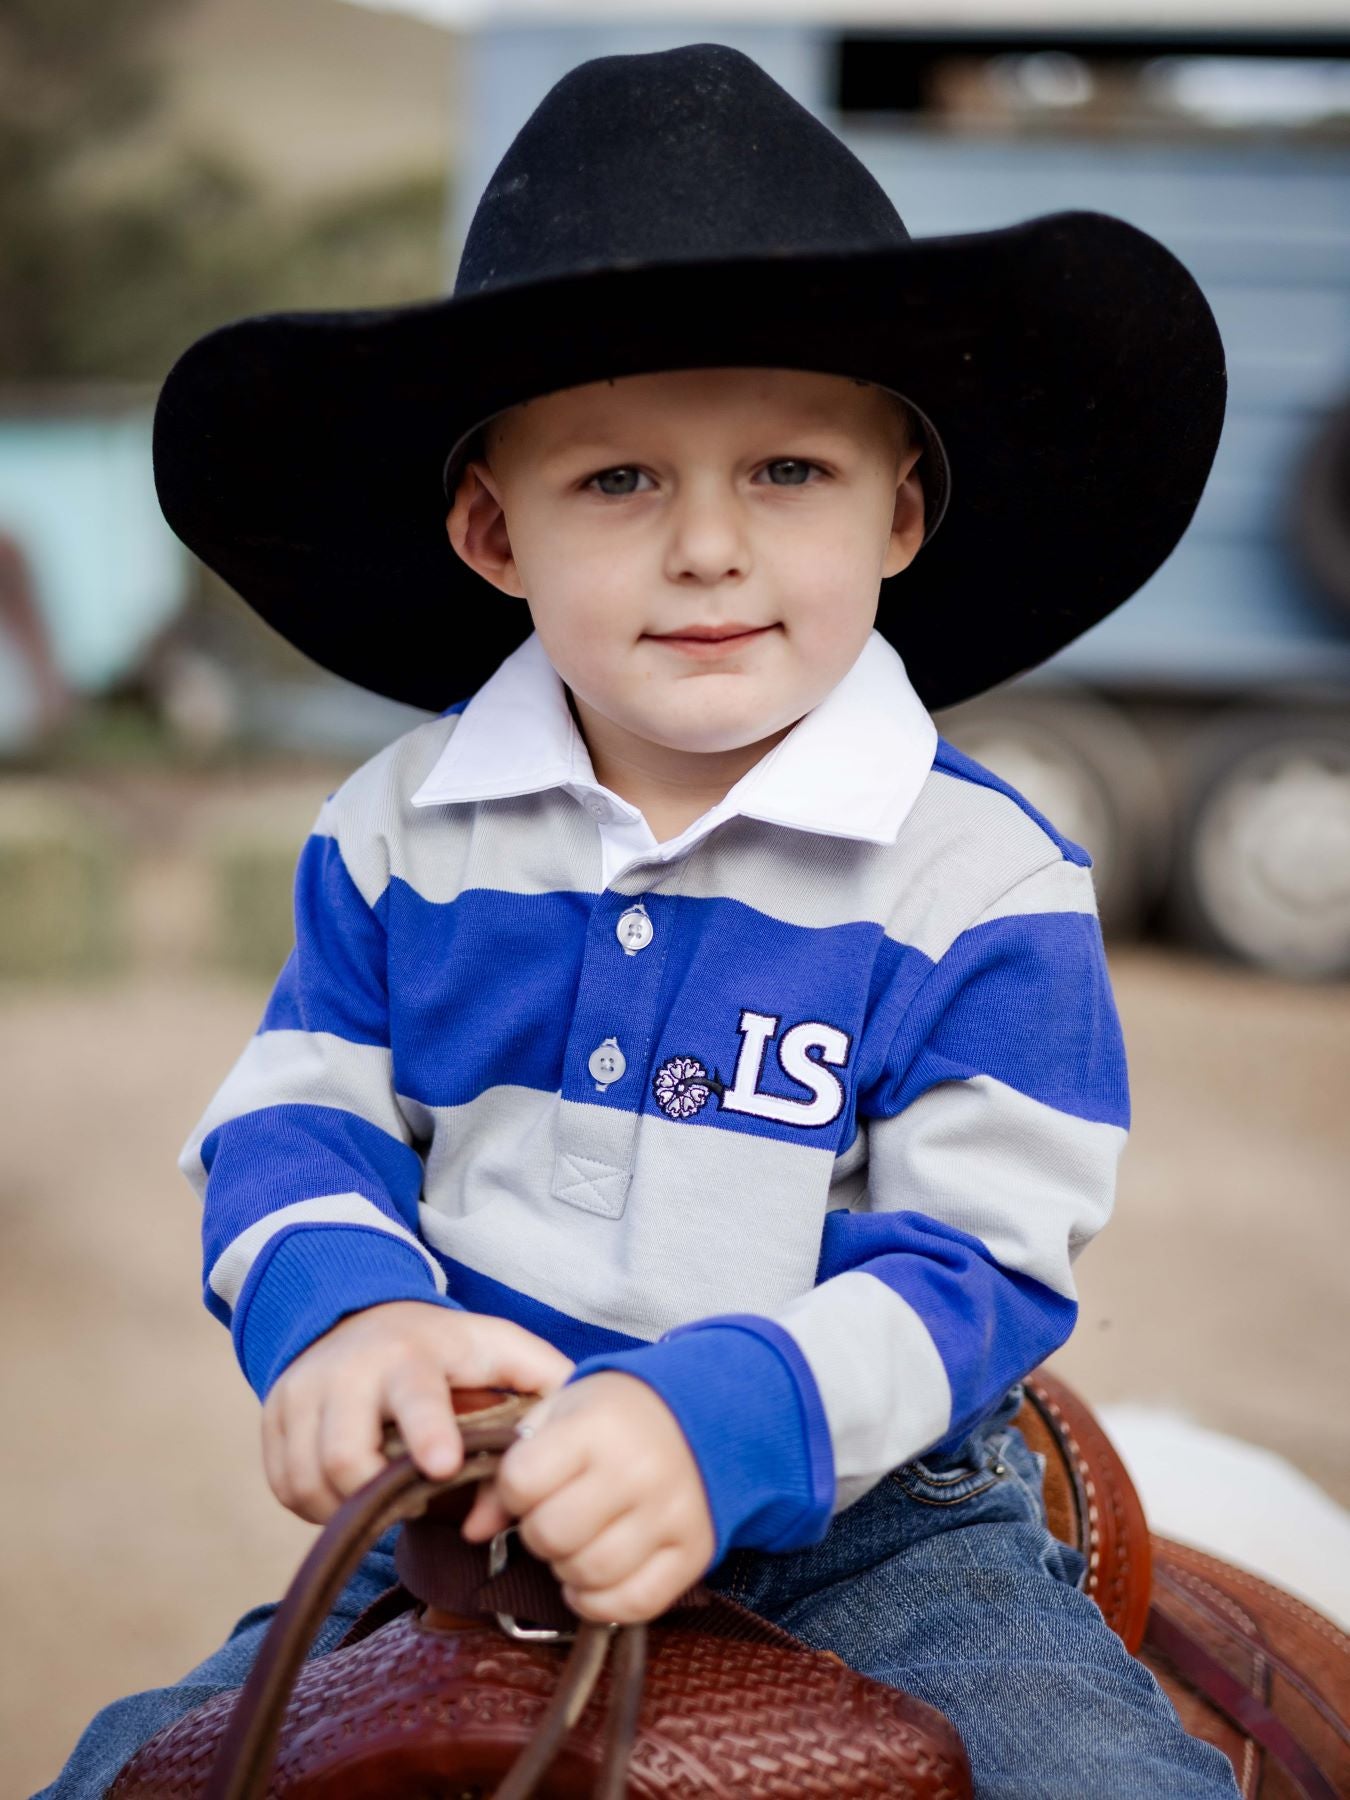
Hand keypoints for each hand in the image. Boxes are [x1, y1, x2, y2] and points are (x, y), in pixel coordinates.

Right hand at [260, 1301, 573, 1522]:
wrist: (354, 1313)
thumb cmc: (440, 1347)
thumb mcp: (494, 1347)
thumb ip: (541, 1379)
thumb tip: (581, 1425)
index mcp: (410, 1355)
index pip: (414, 1396)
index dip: (427, 1432)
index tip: (443, 1466)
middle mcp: (347, 1371)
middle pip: (343, 1456)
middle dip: (374, 1497)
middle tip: (409, 1504)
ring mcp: (301, 1393)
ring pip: (308, 1480)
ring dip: (345, 1509)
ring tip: (382, 1499)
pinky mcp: (272, 1416)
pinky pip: (283, 1486)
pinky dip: (314, 1504)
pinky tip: (346, 1493)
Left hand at [462, 1371, 715, 1623]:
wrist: (702, 1415)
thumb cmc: (617, 1415)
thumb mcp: (560, 1413)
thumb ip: (512, 1466)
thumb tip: (472, 1530)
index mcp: (597, 1426)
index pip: (521, 1481)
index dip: (514, 1490)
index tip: (530, 1483)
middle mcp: (638, 1469)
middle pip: (552, 1534)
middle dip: (539, 1532)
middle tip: (553, 1516)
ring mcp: (670, 1514)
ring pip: (589, 1573)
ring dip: (567, 1568)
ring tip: (576, 1544)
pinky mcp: (695, 1551)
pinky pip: (634, 1604)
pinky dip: (601, 1603)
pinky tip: (593, 1578)